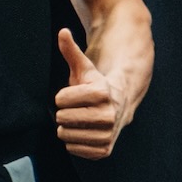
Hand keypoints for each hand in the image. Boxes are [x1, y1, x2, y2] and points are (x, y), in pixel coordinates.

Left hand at [52, 25, 126, 161]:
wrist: (120, 105)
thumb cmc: (96, 85)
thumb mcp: (84, 67)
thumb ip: (71, 51)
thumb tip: (62, 31)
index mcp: (102, 92)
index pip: (60, 99)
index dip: (63, 96)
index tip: (75, 93)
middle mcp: (108, 114)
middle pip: (62, 118)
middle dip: (64, 112)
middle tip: (77, 108)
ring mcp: (108, 134)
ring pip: (65, 136)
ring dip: (67, 128)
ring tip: (80, 120)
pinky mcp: (105, 149)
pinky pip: (73, 149)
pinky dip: (73, 142)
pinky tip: (84, 132)